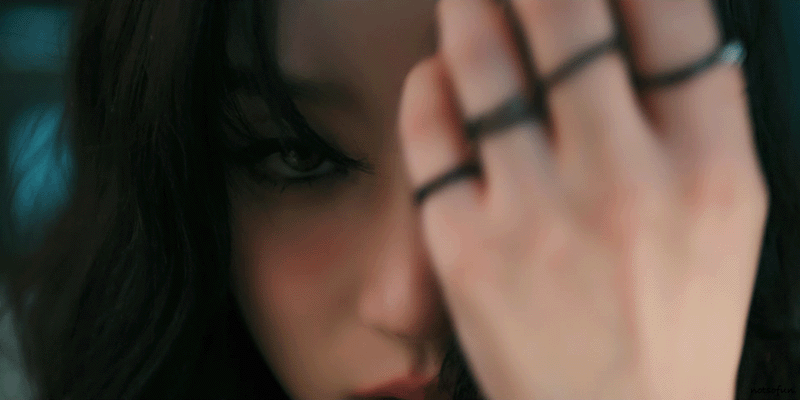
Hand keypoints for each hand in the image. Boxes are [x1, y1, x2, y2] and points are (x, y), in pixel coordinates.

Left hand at [397, 1, 768, 398]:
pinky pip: (429, 129)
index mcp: (709, 169)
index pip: (669, 18)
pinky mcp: (464, 245)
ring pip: (484, 62)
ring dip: (468, 9)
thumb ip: (695, 120)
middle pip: (568, 18)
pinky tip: (440, 79)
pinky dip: (428, 87)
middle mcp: (624, 181)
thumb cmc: (672, 321)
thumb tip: (642, 25)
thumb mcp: (724, 217)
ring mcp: (536, 213)